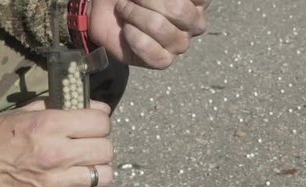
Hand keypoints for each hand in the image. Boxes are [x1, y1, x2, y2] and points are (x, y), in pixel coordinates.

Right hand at [0, 100, 113, 186]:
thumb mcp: (27, 112)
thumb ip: (61, 108)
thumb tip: (95, 108)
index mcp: (50, 124)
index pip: (101, 122)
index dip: (101, 122)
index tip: (93, 126)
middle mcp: (56, 152)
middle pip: (106, 149)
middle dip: (101, 146)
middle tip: (89, 147)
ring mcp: (55, 180)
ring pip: (103, 176)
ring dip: (99, 171)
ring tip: (87, 168)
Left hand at [89, 0, 210, 68]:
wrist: (107, 10)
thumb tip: (154, 1)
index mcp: (197, 1)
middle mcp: (194, 22)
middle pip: (178, 10)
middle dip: (147, 0)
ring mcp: (180, 44)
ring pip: (160, 27)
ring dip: (134, 14)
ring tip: (124, 8)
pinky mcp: (163, 61)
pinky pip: (147, 47)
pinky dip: (131, 34)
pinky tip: (126, 29)